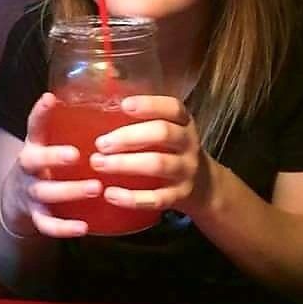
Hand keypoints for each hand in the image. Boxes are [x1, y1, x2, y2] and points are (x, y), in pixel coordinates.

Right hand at [0, 92, 102, 237]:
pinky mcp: (36, 217)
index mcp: (34, 146)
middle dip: (53, 157)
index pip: (33, 126)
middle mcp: (29, 168)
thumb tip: (107, 98)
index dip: (40, 112)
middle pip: (33, 161)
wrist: (17, 199)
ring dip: (69, 191)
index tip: (50, 99)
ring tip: (96, 188)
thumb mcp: (47, 143)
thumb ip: (66, 126)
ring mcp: (31, 193)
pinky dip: (64, 228)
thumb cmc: (44, 164)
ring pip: (46, 193)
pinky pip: (48, 225)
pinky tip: (84, 227)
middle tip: (77, 155)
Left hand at [89, 95, 219, 217]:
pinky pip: (156, 199)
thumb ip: (145, 122)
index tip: (124, 105)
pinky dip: (131, 198)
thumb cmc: (173, 152)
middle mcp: (188, 144)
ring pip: (158, 164)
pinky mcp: (179, 197)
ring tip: (98, 163)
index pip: (172, 108)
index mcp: (184, 123)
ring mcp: (186, 171)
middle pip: (162, 133)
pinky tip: (110, 194)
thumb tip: (102, 109)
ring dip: (125, 163)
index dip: (149, 104)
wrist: (204, 187)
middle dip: (128, 137)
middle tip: (101, 143)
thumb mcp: (170, 131)